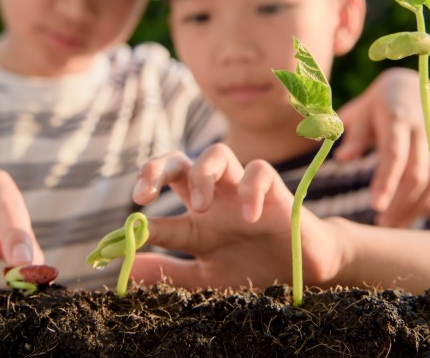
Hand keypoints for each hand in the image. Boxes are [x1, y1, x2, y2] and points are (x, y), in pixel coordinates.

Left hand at [130, 144, 337, 288]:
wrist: (303, 275)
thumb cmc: (252, 269)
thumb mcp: (205, 276)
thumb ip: (169, 271)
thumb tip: (127, 268)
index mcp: (195, 214)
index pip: (159, 195)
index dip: (139, 208)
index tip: (127, 229)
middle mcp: (215, 195)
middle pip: (179, 161)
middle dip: (156, 170)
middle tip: (142, 197)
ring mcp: (243, 190)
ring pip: (217, 153)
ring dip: (202, 175)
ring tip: (200, 206)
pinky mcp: (276, 192)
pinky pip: (260, 171)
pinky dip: (251, 188)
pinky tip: (250, 216)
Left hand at [336, 67, 429, 226]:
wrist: (411, 83)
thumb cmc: (376, 105)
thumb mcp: (360, 113)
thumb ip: (354, 136)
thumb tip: (341, 159)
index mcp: (397, 118)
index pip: (394, 155)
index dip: (386, 182)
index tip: (375, 206)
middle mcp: (424, 128)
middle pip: (418, 174)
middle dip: (401, 203)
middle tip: (382, 222)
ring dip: (418, 207)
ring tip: (396, 223)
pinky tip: (422, 213)